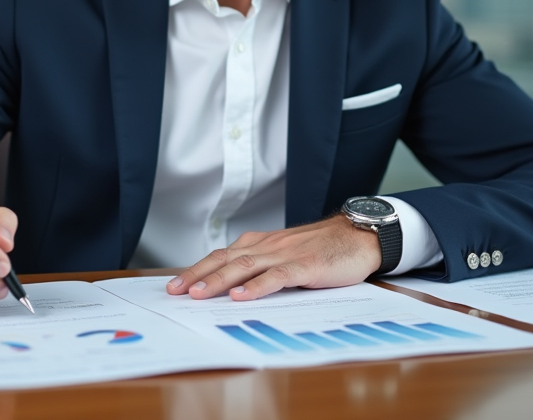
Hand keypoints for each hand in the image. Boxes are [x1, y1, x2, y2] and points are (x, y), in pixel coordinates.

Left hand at [165, 214, 382, 301]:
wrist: (358, 237)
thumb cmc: (322, 250)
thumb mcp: (286, 256)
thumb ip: (263, 268)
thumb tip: (233, 290)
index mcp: (261, 244)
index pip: (221, 256)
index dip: (196, 270)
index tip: (175, 285)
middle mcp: (268, 247)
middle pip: (225, 260)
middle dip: (198, 276)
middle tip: (174, 291)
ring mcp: (286, 255)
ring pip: (246, 266)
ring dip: (220, 281)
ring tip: (198, 294)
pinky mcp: (305, 266)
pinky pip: (277, 276)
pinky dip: (257, 287)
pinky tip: (242, 296)